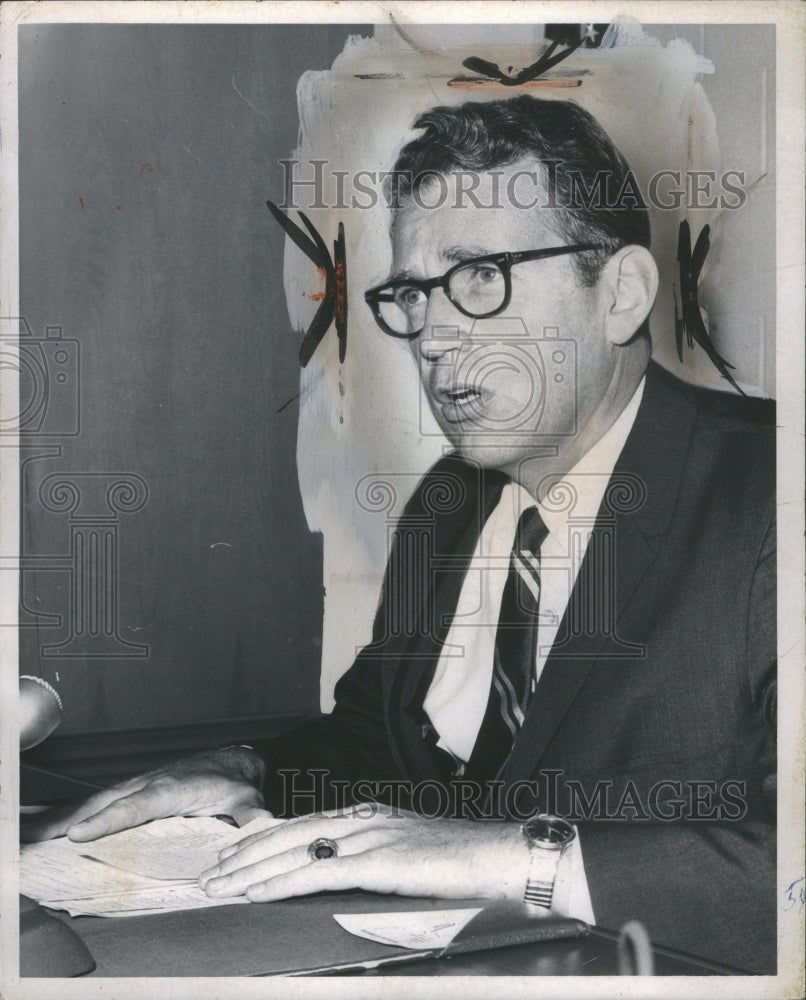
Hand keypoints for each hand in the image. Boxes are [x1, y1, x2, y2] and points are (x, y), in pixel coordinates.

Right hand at [20, 747, 268, 842]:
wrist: (232, 762)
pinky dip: (71, 813)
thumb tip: (261, 827)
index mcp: (172, 789)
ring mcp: (136, 786)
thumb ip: (251, 817)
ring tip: (30, 835)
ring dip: (61, 817)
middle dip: (69, 818)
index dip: (108, 821)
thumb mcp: (248, 801)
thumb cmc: (234, 783)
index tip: (79, 833)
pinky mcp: (130, 792)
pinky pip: (98, 804)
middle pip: (104, 802)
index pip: (136, 806)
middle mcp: (148, 784)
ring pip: (95, 801)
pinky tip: (49, 828)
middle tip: (35, 837)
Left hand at [199, 805, 528, 901]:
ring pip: (293, 851)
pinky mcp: (376, 861)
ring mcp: (367, 836)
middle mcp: (361, 818)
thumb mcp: (407, 852)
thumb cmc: (460, 861)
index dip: (263, 838)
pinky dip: (279, 882)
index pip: (302, 823)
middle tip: (210, 872)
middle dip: (244, 854)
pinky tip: (254, 892)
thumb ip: (373, 856)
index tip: (233, 851)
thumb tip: (343, 873)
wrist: (498, 855)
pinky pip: (316, 872)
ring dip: (250, 871)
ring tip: (218, 885)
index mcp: (367, 814)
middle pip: (288, 833)